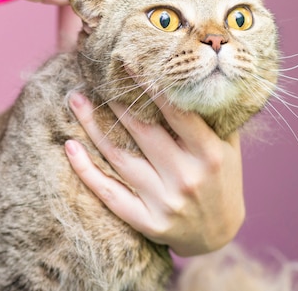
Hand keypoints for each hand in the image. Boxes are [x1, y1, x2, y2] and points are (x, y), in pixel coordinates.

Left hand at [64, 92, 244, 256]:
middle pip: (141, 131)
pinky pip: (108, 193)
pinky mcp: (147, 222)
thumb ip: (209, 116)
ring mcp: (165, 202)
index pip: (176, 112)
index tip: (128, 62)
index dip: (149, 85)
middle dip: (115, 101)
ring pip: (119, 157)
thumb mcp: (227, 147)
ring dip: (92, 127)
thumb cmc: (222, 180)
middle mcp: (186, 178)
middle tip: (94, 77)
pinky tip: (70, 147)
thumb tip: (187, 75)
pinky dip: (85, 170)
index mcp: (209, 155)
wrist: (219, 234)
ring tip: (76, 101)